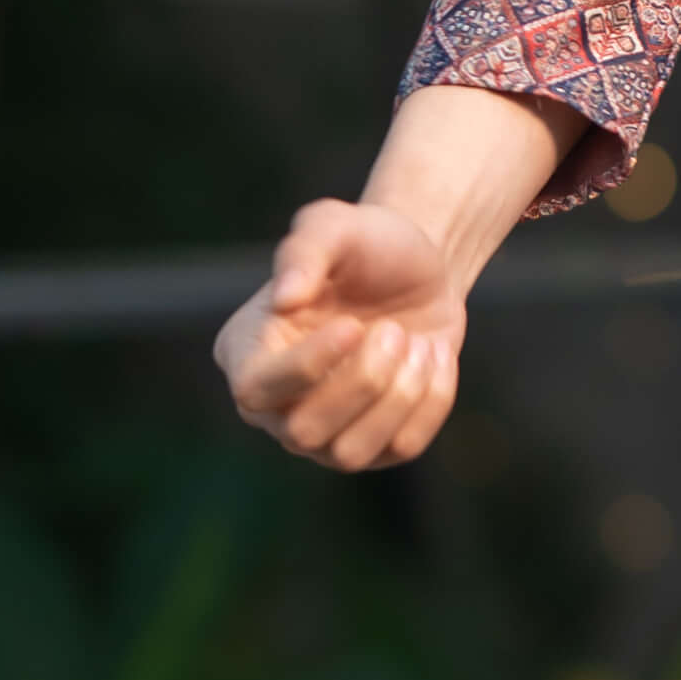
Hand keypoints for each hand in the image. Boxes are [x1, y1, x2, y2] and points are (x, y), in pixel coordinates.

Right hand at [216, 197, 469, 470]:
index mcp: (245, 352)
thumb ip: (304, 251)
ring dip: (398, 397)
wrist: (420, 268)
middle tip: (395, 330)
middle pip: (303, 431)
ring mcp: (324, 434)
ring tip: (417, 342)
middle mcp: (274, 405)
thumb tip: (285, 299)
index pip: (256, 389)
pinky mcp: (377, 445)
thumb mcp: (334, 226)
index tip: (353, 325)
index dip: (307, 367)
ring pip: (349, 453)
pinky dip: (430, 401)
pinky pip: (402, 447)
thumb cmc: (365, 244)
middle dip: (362, 382)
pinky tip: (435, 357)